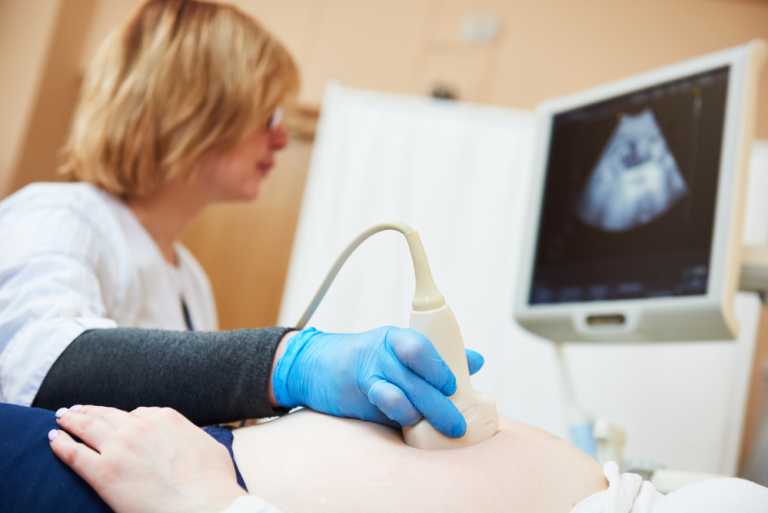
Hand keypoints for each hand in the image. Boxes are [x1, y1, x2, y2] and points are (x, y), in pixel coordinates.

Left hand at [48, 405, 245, 512]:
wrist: (204, 506)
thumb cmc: (214, 483)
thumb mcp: (210, 446)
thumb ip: (191, 436)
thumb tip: (189, 438)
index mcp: (165, 418)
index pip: (137, 413)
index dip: (123, 418)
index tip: (114, 420)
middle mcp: (139, 426)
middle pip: (106, 414)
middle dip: (89, 411)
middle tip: (75, 410)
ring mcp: (119, 447)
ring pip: (87, 427)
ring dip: (72, 420)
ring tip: (62, 418)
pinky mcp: (102, 472)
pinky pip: (74, 453)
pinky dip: (60, 444)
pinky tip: (53, 438)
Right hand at [271, 326, 485, 437]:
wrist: (315, 366)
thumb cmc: (368, 362)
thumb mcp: (400, 354)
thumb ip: (437, 360)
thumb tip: (476, 361)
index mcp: (398, 338)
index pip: (421, 346)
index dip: (439, 366)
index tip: (455, 386)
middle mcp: (384, 351)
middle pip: (417, 375)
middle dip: (441, 402)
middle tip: (458, 425)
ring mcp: (369, 371)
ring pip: (402, 391)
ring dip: (424, 411)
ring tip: (442, 429)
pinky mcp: (358, 392)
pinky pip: (383, 402)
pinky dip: (400, 413)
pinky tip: (409, 422)